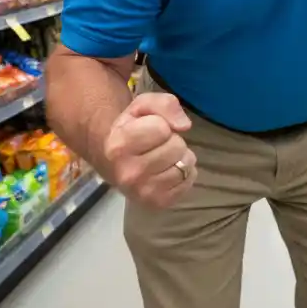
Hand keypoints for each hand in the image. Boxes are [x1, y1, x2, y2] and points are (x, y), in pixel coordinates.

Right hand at [102, 93, 196, 208]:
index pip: (161, 128)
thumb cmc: (132, 129)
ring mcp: (144, 192)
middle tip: (158, 144)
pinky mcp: (159, 202)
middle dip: (172, 140)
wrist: (117, 162)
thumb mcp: (142, 106)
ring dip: (180, 157)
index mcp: (119, 146)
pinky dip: (185, 172)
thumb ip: (165, 104)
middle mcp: (128, 173)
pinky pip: (189, 180)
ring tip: (164, 157)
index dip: (161, 124)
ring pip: (185, 164)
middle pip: (176, 147)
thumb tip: (184, 126)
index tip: (149, 129)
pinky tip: (168, 170)